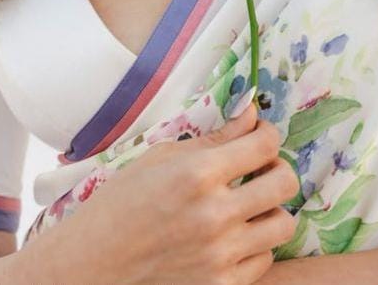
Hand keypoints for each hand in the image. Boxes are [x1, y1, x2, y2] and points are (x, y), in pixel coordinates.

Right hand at [43, 98, 298, 284]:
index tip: (259, 134)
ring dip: (271, 210)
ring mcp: (219, 256)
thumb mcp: (161, 157)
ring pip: (282, 224)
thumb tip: (251, 114)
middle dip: (277, 168)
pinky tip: (234, 235)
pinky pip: (264, 260)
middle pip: (284, 182)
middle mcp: (214, 215)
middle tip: (260, 168)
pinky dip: (255, 245)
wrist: (92, 264)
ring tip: (250, 205)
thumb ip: (214, 138)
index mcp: (198, 174)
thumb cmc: (121, 202)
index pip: (264, 144)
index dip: (268, 133)